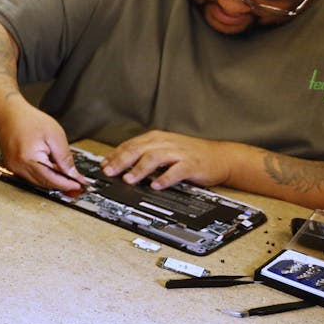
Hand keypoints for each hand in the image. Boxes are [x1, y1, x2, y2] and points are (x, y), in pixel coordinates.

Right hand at [0, 103, 86, 194]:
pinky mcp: (12, 165)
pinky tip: (50, 169)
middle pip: (44, 183)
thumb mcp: (55, 135)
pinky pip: (30, 176)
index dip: (67, 184)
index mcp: (29, 158)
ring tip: (64, 174)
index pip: (51, 179)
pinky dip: (42, 176)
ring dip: (51, 180)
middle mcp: (18, 166)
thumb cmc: (28, 119)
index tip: (79, 185)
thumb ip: (64, 157)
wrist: (8, 113)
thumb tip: (73, 174)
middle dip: (60, 184)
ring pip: (37, 182)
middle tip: (75, 182)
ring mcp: (14, 167)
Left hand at [103, 130, 235, 189]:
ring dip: (139, 169)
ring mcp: (179, 153)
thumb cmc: (190, 154)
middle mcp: (166, 143)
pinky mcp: (192, 164)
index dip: (115, 155)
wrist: (220, 156)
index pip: (130, 145)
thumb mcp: (164, 149)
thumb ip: (144, 154)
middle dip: (121, 161)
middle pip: (138, 150)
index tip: (103, 166)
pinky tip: (156, 185)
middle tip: (109, 172)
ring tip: (128, 179)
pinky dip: (165, 178)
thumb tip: (119, 163)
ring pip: (154, 158)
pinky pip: (176, 171)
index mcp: (156, 138)